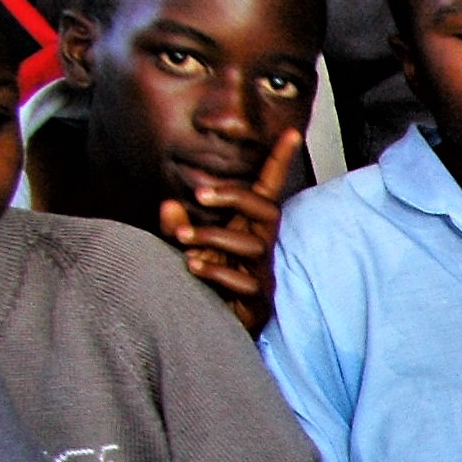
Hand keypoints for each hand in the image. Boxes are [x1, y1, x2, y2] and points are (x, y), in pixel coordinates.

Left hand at [160, 125, 300, 333]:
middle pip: (264, 210)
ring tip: (182, 240)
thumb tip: (169, 206)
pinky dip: (214, 271)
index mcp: (251, 226)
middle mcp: (263, 245)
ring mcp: (263, 272)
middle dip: (233, 197)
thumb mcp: (189, 246)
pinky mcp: (258, 300)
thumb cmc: (209, 280)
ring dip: (211, 237)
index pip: (267, 189)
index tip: (292, 132)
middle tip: (199, 194)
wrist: (218, 328)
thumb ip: (177, 224)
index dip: (280, 161)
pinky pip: (239, 280)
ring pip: (248, 246)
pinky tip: (194, 267)